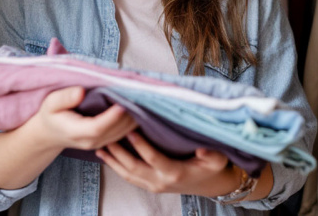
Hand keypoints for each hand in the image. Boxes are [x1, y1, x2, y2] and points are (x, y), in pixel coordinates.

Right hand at [28, 86, 137, 150]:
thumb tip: (80, 92)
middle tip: (140, 96)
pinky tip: (140, 109)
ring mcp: (99, 144)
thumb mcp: (50, 103)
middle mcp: (90, 141)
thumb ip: (64, 98)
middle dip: (128, 115)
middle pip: (115, 131)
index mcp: (76, 132)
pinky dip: (132, 122)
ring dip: (134, 119)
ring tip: (144, 100)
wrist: (50, 133)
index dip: (111, 117)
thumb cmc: (51, 114)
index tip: (123, 103)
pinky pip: (123, 134)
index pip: (97, 127)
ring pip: (122, 134)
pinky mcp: (106, 141)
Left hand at [95, 131, 236, 196]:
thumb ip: (210, 153)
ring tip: (100, 146)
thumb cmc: (214, 167)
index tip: (130, 131)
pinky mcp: (150, 186)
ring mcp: (154, 185)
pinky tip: (107, 156)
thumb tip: (201, 148)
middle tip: (106, 136)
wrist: (212, 185)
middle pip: (134, 167)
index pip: (153, 158)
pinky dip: (116, 167)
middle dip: (118, 152)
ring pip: (128, 174)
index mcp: (175, 172)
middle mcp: (161, 181)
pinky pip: (129, 177)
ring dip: (113, 160)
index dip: (141, 145)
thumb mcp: (217, 158)